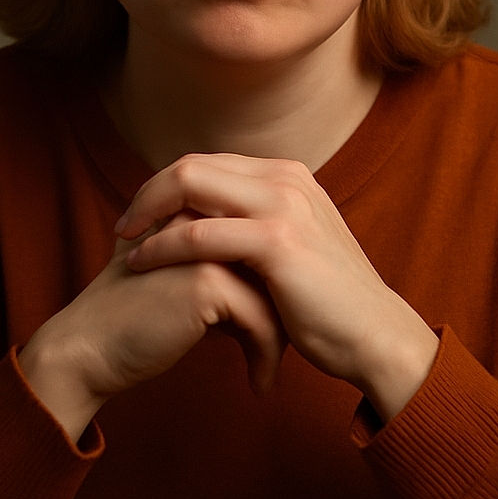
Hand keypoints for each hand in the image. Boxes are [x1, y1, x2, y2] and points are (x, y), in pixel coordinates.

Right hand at [19, 216, 286, 441]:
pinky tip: (260, 384)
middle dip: (284, 310)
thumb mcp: (180, 282)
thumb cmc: (133, 323)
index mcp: (193, 211)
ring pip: (274, 290)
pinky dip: (266, 355)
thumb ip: (220, 268)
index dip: (274, 288)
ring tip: (270, 368)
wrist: (86, 350)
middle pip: (272, 263)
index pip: (258, 243)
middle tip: (283, 351)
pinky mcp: (206, 280)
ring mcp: (205, 247)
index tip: (276, 328)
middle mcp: (201, 219)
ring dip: (280, 337)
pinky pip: (261, 318)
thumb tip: (275, 287)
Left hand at [118, 153, 438, 419]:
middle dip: (148, 193)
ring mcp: (282, 205)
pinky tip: (141, 265)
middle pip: (192, 165)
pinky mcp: (277, 242)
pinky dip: (162, 247)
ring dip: (147, 215)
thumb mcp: (294, 245)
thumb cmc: (329, 301)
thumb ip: (258, 223)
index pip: (208, 163)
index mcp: (287, 175)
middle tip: (122, 226)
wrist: (374, 335)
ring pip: (189, 186)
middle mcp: (284, 178)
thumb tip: (207, 221)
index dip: (166, 186)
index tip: (141, 216)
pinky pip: (199, 234)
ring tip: (124, 245)